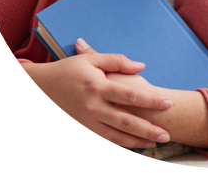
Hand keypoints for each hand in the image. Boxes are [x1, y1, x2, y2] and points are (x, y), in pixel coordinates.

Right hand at [22, 39, 171, 148]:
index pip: (131, 96)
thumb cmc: (68, 71)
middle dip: (149, 129)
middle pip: (127, 121)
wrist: (39, 88)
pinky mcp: (81, 130)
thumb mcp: (92, 60)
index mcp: (98, 87)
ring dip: (137, 141)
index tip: (167, 103)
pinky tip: (132, 147)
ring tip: (155, 143)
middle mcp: (93, 108)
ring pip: (116, 136)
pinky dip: (119, 146)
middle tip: (167, 134)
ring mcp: (86, 122)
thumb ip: (118, 61)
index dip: (151, 101)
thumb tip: (141, 66)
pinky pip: (103, 141)